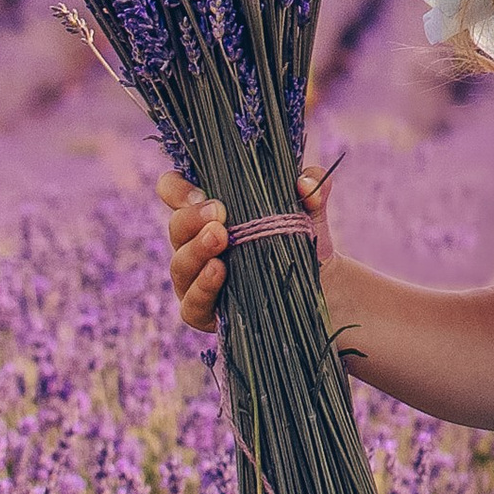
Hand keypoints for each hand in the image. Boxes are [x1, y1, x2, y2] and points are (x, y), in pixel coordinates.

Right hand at [156, 164, 334, 336]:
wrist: (320, 285)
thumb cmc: (300, 238)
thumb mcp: (309, 209)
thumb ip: (312, 186)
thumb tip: (305, 181)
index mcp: (206, 212)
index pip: (173, 191)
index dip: (177, 188)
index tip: (201, 191)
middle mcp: (194, 243)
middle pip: (176, 227)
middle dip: (192, 218)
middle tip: (218, 212)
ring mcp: (195, 279)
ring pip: (179, 264)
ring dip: (196, 250)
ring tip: (219, 238)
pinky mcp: (204, 311)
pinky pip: (191, 304)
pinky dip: (202, 288)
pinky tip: (219, 272)